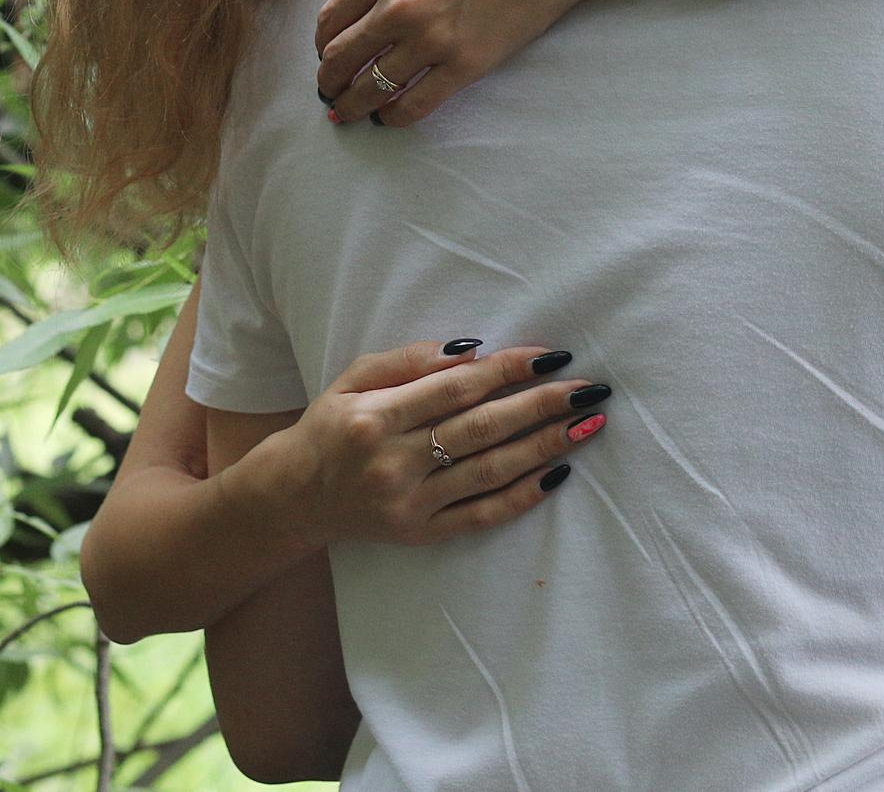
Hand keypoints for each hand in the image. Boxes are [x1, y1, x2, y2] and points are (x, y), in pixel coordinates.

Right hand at [249, 341, 613, 549]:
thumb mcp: (354, 378)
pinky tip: (558, 474)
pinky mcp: (420, 534)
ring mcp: (410, 504)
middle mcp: (393, 462)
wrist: (294, 497)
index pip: (456, 389)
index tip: (550, 356)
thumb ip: (408, 361)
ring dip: (545, 447)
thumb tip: (471, 351)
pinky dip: (523, 496)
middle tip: (589, 390)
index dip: (507, 370)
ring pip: (491, 471)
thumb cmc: (330, 425)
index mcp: (375, 417)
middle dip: (542, 406)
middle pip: (482, 429)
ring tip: (587, 426)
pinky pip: (482, 515)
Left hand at [315, 0, 601, 127]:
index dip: (322, 44)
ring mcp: (431, 39)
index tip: (326, 55)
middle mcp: (398, 6)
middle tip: (329, 93)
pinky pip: (415, 105)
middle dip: (329, 81)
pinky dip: (394, 117)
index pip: (331, 19)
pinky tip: (389, 119)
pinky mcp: (465, 65)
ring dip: (353, 105)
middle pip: (341, 58)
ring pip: (370, 88)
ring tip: (350, 114)